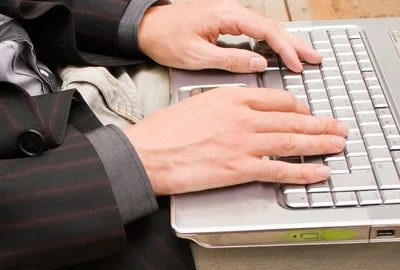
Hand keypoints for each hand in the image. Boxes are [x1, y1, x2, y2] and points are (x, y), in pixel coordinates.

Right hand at [122, 87, 347, 195]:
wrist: (146, 154)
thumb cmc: (162, 132)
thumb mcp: (196, 104)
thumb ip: (223, 106)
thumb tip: (238, 113)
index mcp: (231, 98)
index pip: (277, 100)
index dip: (299, 108)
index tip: (307, 113)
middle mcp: (243, 117)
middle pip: (293, 120)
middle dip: (320, 125)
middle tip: (338, 128)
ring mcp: (243, 143)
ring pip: (293, 142)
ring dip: (320, 144)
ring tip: (338, 145)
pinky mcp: (239, 169)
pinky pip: (280, 170)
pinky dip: (304, 172)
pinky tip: (319, 172)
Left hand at [138, 0, 320, 72]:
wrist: (147, 27)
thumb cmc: (165, 39)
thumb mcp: (196, 55)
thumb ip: (229, 60)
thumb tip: (259, 64)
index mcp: (226, 16)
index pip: (266, 31)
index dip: (286, 49)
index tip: (298, 64)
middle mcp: (231, 11)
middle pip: (271, 27)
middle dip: (295, 43)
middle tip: (315, 58)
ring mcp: (228, 15)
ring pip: (264, 28)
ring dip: (285, 43)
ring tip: (304, 57)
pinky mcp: (224, 22)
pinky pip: (253, 31)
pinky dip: (269, 41)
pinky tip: (277, 52)